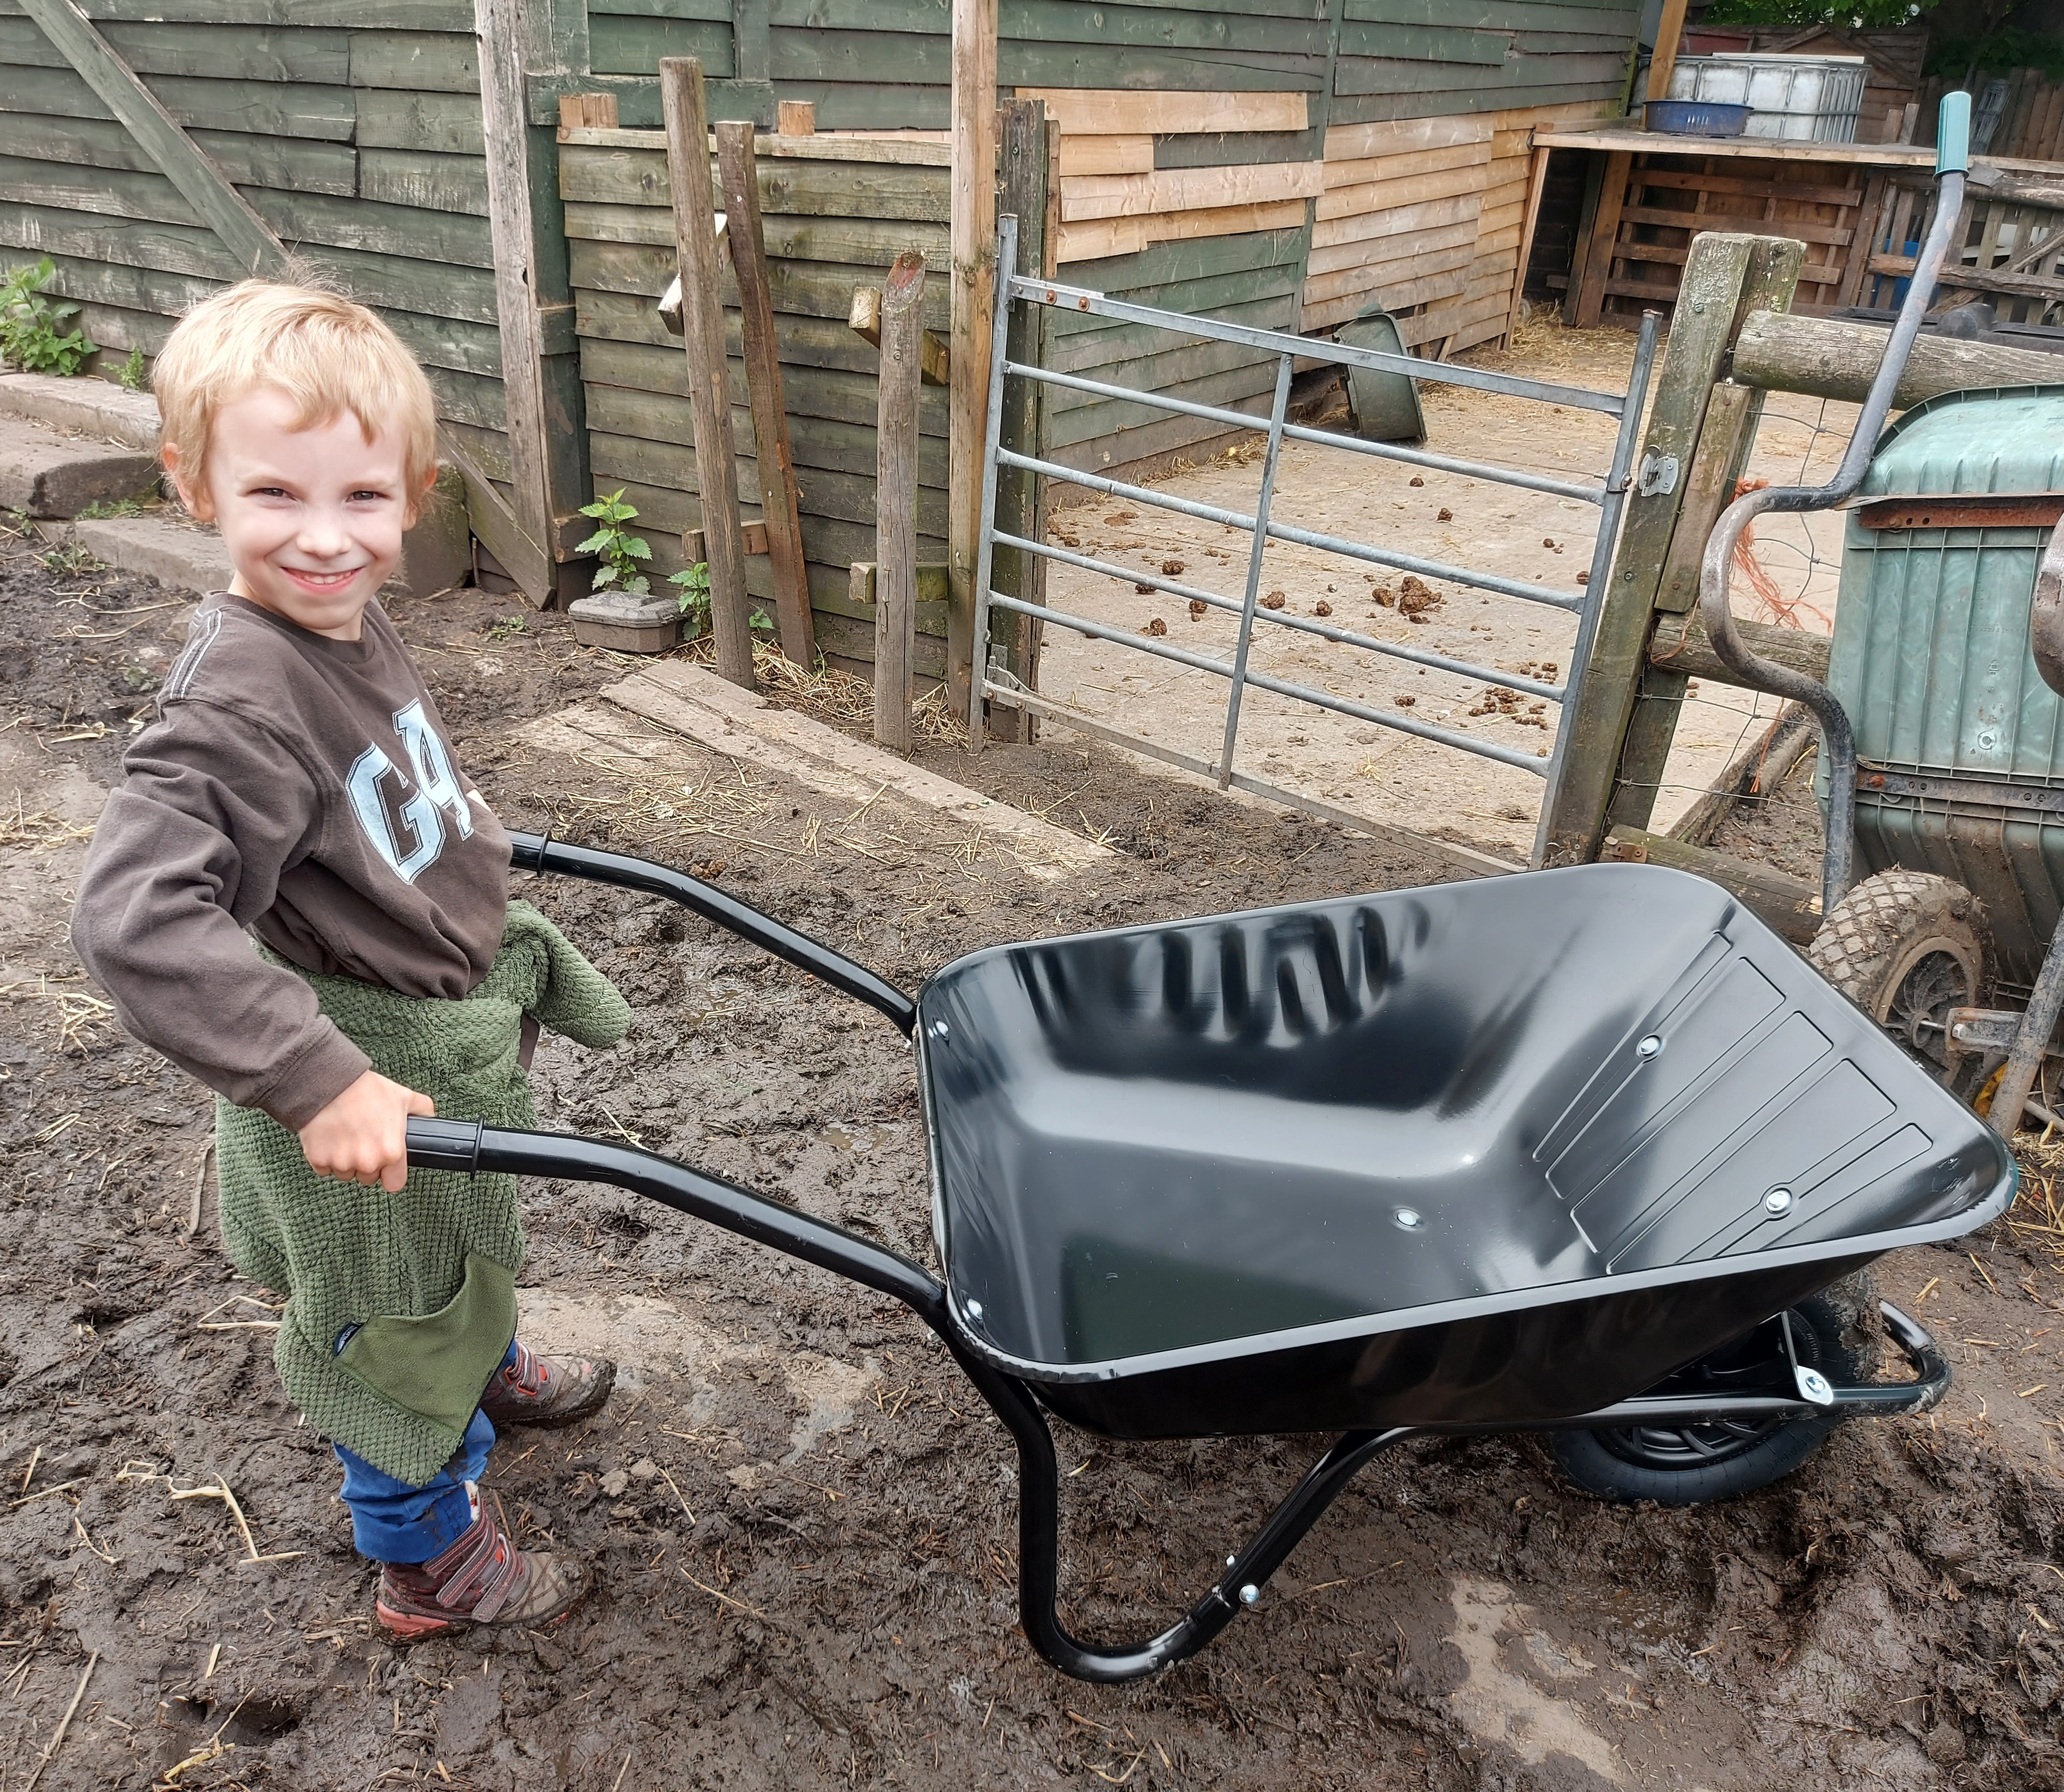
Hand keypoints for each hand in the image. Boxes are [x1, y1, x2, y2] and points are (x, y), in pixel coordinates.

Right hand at [298, 1070, 434, 1192]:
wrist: (330, 1082)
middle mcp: (367, 1162)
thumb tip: (430, 1118)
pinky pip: (323, 1167)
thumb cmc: (367, 1090)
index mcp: (391, 1152)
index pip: (394, 1184)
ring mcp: (341, 1163)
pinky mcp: (318, 1159)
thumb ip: (422, 1110)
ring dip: (345, 1161)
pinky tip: (329, 1136)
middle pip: (368, 1177)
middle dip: (366, 1163)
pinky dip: (325, 1156)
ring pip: (345, 1173)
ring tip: (346, 1135)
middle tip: (363, 1139)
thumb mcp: (403, 1097)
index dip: (390, 1173)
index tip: (386, 1164)